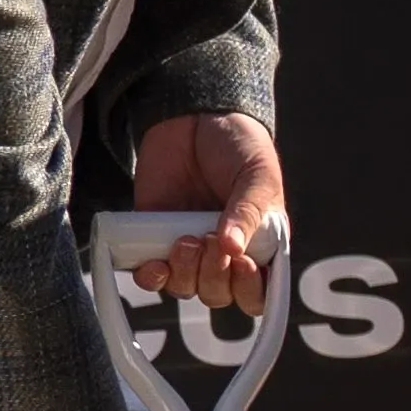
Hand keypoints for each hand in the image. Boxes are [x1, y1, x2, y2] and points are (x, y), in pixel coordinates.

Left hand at [128, 114, 286, 310]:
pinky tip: (154, 263)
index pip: (258, 291)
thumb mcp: (257, 175)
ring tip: (184, 238)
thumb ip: (249, 212)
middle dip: (213, 276)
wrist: (192, 116)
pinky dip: (151, 276)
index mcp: (259, 243)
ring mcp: (188, 247)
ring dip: (184, 273)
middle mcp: (224, 252)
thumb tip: (232, 249)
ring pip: (185, 288)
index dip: (250, 290)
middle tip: (210, 240)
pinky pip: (151, 276)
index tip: (242, 264)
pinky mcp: (153, 238)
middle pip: (218, 294)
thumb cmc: (238, 144)